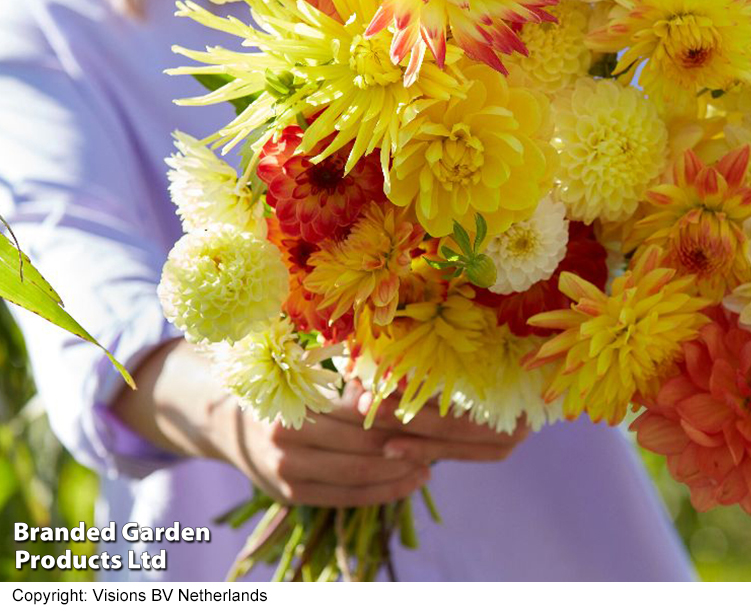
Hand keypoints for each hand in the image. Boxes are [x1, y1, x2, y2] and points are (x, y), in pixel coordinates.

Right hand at [113, 340, 530, 508]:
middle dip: (426, 437)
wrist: (211, 404)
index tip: (458, 402)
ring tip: (445, 454)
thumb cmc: (271, 359)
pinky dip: (385, 490)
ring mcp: (288, 468)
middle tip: (471, 432)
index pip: (371, 402)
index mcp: (295, 386)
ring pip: (365, 471)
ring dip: (411, 465)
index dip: (416, 405)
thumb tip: (411, 325)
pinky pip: (346, 495)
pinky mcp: (289, 492)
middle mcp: (290, 431)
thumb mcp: (301, 341)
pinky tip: (416, 476)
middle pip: (374, 438)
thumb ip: (346, 345)